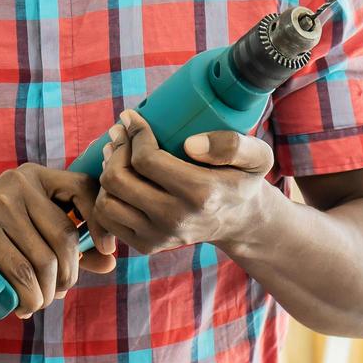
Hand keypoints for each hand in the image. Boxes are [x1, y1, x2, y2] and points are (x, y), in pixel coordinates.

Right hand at [0, 163, 115, 317]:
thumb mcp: (37, 246)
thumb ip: (74, 250)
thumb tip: (111, 259)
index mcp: (35, 177)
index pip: (83, 188)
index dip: (100, 221)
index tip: (105, 250)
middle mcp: (17, 182)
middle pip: (65, 234)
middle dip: (68, 274)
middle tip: (58, 292)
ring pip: (44, 259)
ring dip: (47, 292)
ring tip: (38, 302)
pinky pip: (21, 272)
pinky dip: (29, 298)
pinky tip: (23, 307)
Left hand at [95, 109, 275, 254]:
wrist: (239, 220)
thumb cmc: (243, 179)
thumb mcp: (257, 156)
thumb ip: (232, 144)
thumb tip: (190, 144)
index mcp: (200, 193)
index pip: (146, 160)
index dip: (134, 133)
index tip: (131, 117)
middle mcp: (175, 219)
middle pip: (118, 180)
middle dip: (116, 149)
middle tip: (120, 133)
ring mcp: (159, 236)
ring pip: (106, 202)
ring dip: (107, 173)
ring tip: (117, 153)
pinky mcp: (146, 246)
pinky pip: (107, 219)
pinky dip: (106, 195)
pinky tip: (119, 177)